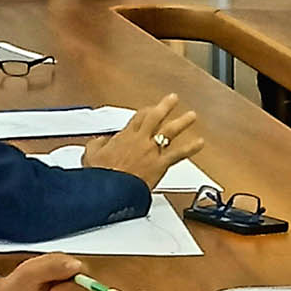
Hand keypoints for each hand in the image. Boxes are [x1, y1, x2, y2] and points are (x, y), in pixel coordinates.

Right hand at [84, 93, 203, 187]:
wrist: (110, 191)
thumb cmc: (101, 175)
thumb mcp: (91, 155)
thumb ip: (96, 144)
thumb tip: (99, 141)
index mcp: (124, 135)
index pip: (138, 117)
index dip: (146, 110)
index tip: (151, 108)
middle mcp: (140, 139)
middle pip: (156, 117)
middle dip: (165, 106)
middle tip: (173, 99)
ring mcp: (152, 150)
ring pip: (170, 131)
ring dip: (182, 122)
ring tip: (191, 116)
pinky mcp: (160, 164)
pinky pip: (178, 154)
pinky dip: (190, 148)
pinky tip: (199, 143)